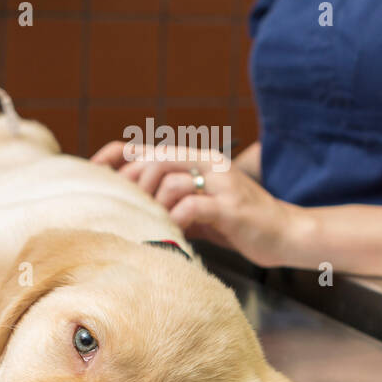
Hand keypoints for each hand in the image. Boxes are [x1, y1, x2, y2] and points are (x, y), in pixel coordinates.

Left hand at [90, 141, 304, 267]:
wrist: (287, 233)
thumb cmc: (239, 224)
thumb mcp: (200, 206)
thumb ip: (171, 200)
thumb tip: (129, 206)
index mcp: (199, 159)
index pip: (148, 148)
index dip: (116, 157)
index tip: (93, 172)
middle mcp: (209, 163)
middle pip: (154, 162)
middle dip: (135, 188)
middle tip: (132, 213)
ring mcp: (221, 183)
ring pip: (170, 182)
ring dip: (156, 207)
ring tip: (157, 226)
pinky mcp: (230, 207)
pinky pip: (191, 207)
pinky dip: (176, 220)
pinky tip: (175, 233)